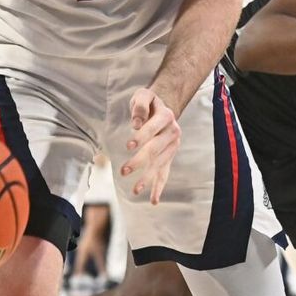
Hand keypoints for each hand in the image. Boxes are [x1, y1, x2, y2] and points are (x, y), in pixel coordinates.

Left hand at [121, 88, 181, 204]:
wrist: (163, 107)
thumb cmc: (149, 102)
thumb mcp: (143, 95)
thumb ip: (140, 105)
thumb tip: (135, 123)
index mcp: (167, 116)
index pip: (152, 128)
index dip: (141, 137)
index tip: (128, 146)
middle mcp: (173, 133)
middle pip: (155, 150)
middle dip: (139, 161)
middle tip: (123, 171)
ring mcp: (172, 147)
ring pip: (159, 164)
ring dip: (147, 178)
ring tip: (135, 190)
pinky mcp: (169, 157)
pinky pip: (165, 173)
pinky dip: (159, 187)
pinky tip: (153, 200)